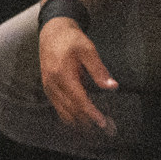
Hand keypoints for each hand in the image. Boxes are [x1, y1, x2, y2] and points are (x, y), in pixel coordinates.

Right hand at [36, 13, 122, 133]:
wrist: (53, 31)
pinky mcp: (47, 87)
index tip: (102, 122)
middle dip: (87, 121)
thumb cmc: (71, 39)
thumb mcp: (88, 50)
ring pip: (62, 111)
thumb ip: (99, 70)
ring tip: (93, 128)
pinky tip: (79, 119)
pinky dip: (68, 115)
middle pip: (70, 109)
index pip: (79, 100)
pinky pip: (57, 106)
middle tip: (103, 127)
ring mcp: (48, 86)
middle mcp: (52, 82)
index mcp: (62, 73)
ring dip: (78, 121)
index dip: (91, 113)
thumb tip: (112, 86)